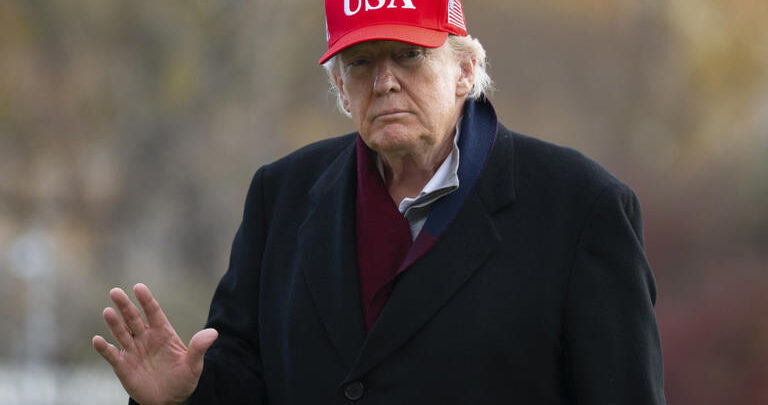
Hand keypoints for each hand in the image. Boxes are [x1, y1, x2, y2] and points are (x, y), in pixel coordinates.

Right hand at [92, 283, 217, 404]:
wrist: (168, 400)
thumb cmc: (183, 379)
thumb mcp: (194, 365)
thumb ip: (199, 348)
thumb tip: (213, 333)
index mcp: (163, 333)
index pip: (153, 312)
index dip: (146, 300)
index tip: (139, 287)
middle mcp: (146, 338)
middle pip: (133, 318)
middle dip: (125, 306)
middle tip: (115, 291)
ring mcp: (133, 350)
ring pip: (121, 332)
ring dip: (114, 323)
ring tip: (107, 311)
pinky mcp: (122, 365)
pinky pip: (111, 354)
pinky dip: (104, 348)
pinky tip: (97, 340)